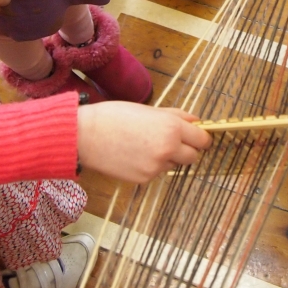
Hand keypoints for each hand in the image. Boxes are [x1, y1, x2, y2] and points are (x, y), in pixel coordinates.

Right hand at [77, 104, 210, 182]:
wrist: (85, 135)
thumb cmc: (114, 116)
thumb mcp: (149, 109)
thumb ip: (176, 116)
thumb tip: (196, 120)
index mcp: (172, 128)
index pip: (202, 139)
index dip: (201, 138)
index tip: (197, 136)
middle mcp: (168, 149)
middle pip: (193, 156)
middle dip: (187, 149)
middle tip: (172, 141)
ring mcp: (156, 167)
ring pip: (174, 164)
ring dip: (168, 157)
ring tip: (146, 145)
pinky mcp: (144, 179)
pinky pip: (157, 172)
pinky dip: (151, 165)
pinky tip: (135, 154)